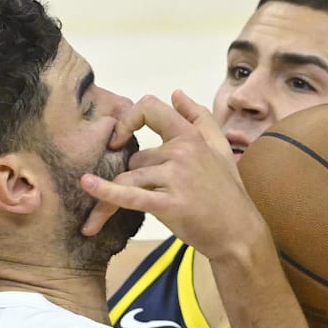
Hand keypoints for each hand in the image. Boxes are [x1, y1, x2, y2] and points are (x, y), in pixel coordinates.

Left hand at [80, 91, 266, 260]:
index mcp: (191, 136)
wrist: (239, 234)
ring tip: (99, 218)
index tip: (117, 138)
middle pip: (135, 157)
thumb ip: (199, 117)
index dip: (128, 119)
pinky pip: (130, 195)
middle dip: (134, 177)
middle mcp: (182, 151)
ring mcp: (175, 177)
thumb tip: (176, 93)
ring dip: (116, 197)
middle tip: (141, 200)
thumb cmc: (228, 193)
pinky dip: (106, 192)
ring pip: (129, 178)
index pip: (150, 108)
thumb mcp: (220, 148)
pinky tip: (88, 186)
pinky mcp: (169, 204)